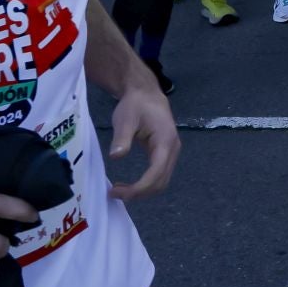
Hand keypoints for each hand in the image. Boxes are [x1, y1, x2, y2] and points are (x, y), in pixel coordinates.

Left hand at [107, 78, 180, 201]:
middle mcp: (173, 149)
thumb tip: (116, 157)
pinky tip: (130, 185)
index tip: (117, 192)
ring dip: (143, 191)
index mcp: (165, 141)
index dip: (139, 187)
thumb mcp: (125, 119)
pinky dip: (146, 185)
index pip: (156, 172)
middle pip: (161, 181)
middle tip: (115, 193)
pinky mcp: (166, 153)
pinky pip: (160, 175)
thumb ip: (122, 138)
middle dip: (139, 192)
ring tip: (120, 190)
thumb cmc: (136, 105)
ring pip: (162, 181)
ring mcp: (171, 152)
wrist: (146, 93)